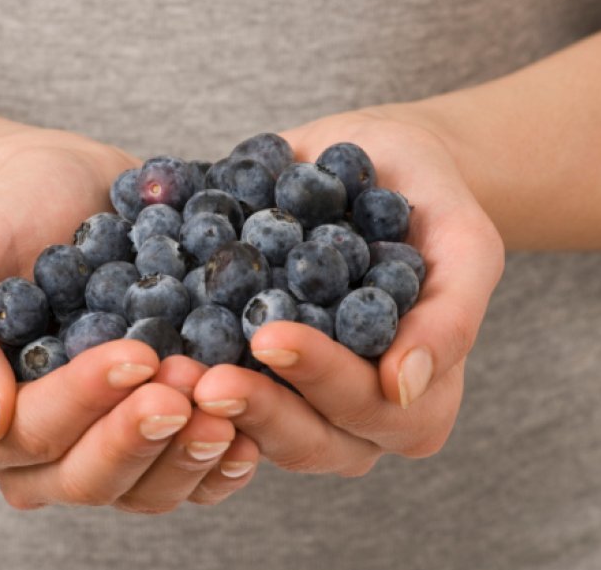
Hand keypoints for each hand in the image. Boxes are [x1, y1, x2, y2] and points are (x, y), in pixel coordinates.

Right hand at [0, 129, 257, 510]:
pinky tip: (251, 434)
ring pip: (143, 493)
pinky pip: (187, 481)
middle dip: (142, 434)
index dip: (85, 401)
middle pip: (89, 479)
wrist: (64, 192)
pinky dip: (220, 466)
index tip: (137, 354)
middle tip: (188, 382)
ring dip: (188, 455)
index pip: (32, 433)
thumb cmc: (4, 219)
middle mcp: (39, 456)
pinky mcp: (154, 440)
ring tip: (226, 402)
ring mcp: (101, 451)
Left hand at [193, 109, 503, 475]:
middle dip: (254, 407)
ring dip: (204, 406)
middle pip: (302, 436)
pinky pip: (209, 393)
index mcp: (412, 402)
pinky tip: (136, 343)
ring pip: (248, 430)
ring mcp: (293, 403)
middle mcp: (351, 418)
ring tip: (162, 370)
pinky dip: (175, 370)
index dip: (321, 376)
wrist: (371, 162)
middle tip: (200, 376)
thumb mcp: (464, 242)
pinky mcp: (246, 375)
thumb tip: (405, 385)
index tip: (271, 335)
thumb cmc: (430, 198)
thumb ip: (451, 314)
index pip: (367, 406)